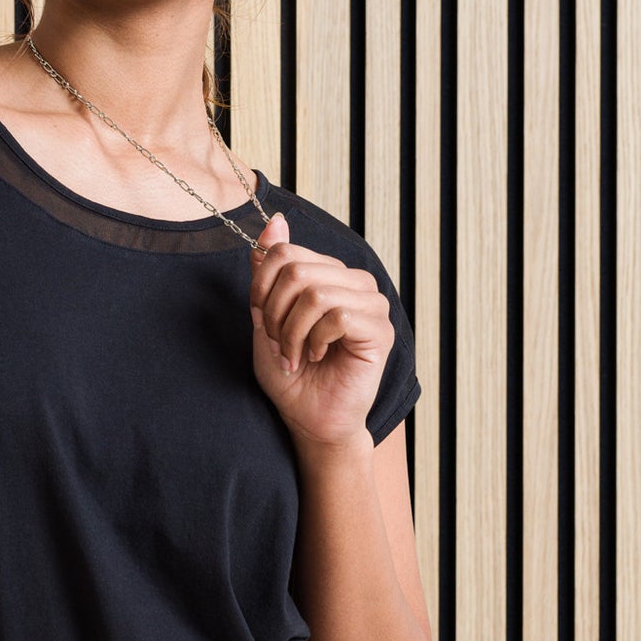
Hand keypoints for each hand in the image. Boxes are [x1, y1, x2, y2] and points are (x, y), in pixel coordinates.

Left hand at [248, 211, 391, 447]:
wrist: (310, 419)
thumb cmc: (292, 375)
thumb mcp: (267, 318)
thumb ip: (270, 272)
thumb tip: (275, 221)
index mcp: (328, 274)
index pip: (284, 252)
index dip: (261, 288)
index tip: (262, 323)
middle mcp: (353, 282)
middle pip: (296, 270)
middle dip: (275, 314)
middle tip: (279, 345)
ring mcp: (371, 304)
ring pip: (316, 292)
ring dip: (292, 332)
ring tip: (295, 355)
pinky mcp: (380, 330)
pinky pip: (338, 315)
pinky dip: (315, 340)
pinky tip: (317, 356)